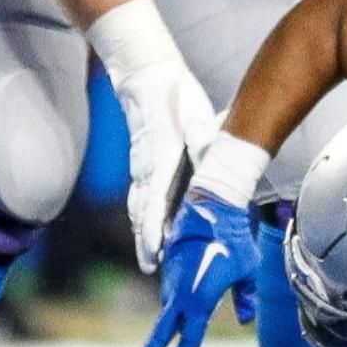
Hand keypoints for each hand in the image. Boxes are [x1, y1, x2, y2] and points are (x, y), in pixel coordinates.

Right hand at [114, 59, 219, 274]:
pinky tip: (149, 235)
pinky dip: (143, 220)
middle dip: (145, 241)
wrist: (148, 79)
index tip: (155, 247)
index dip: (153, 226)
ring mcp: (141, 169)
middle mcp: (146, 169)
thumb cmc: (176, 99)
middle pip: (142, 213)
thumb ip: (200, 136)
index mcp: (160, 160)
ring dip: (143, 235)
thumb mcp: (194, 116)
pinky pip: (140, 199)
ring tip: (150, 261)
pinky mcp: (143, 167)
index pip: (154, 200)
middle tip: (151, 267)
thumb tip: (207, 146)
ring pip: (139, 209)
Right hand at [132, 191, 258, 346]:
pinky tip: (179, 315)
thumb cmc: (234, 241)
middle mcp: (181, 293)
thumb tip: (245, 319)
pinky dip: (174, 309)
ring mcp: (172, 282)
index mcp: (200, 298)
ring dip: (166, 332)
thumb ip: (247, 296)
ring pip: (169, 313)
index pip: (191, 336)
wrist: (211, 209)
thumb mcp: (248, 271)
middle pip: (164, 330)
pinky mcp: (170, 271)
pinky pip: (171, 297)